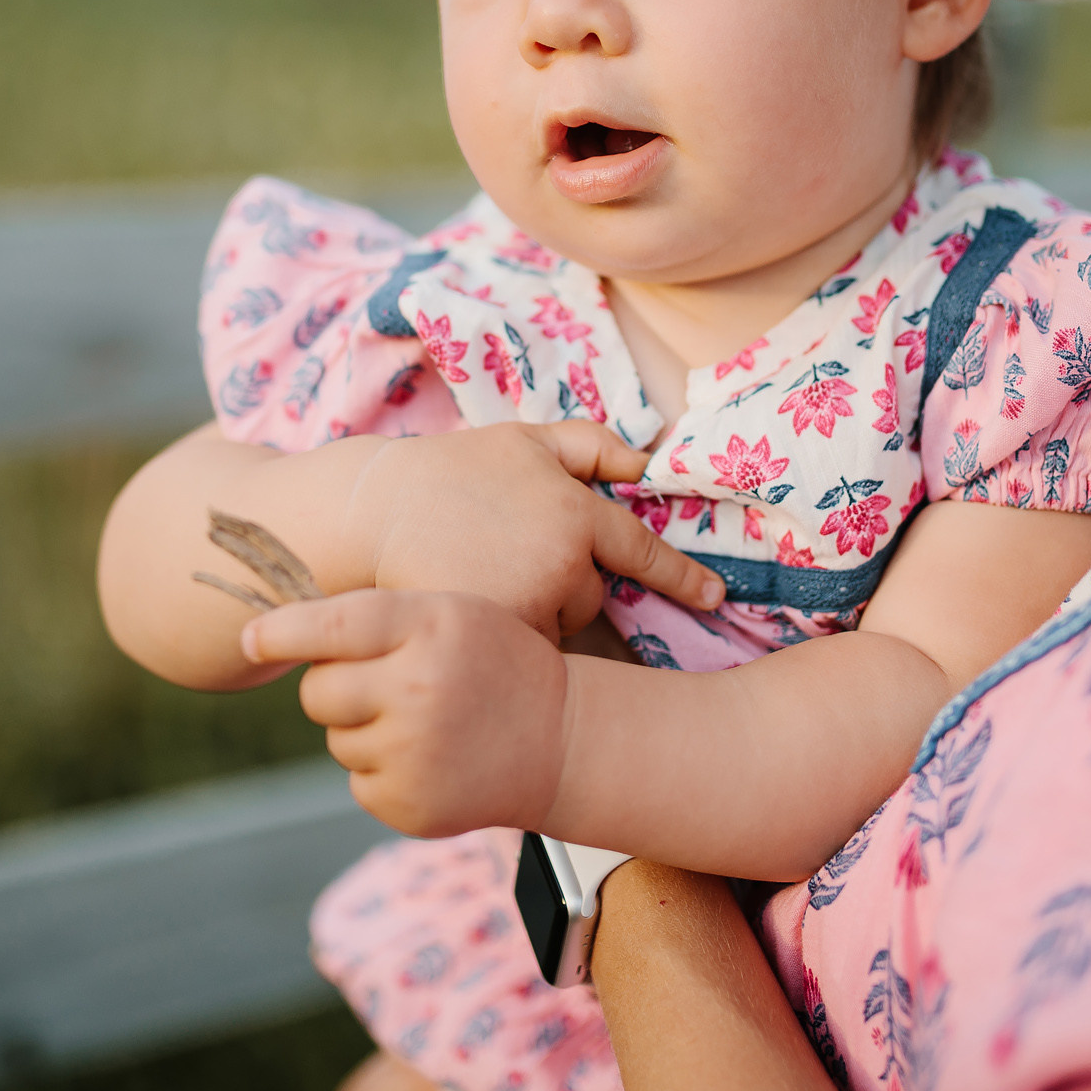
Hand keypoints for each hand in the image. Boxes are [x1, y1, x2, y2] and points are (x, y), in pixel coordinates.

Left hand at [245, 590, 566, 838]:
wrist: (562, 742)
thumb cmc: (494, 662)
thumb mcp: (449, 614)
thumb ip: (374, 618)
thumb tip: (269, 636)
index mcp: (427, 627)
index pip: (329, 628)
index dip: (280, 633)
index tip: (250, 641)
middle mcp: (416, 689)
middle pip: (317, 692)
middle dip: (336, 687)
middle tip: (389, 684)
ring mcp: (412, 754)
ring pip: (337, 739)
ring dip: (365, 731)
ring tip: (427, 724)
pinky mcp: (408, 805)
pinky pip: (358, 782)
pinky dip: (384, 773)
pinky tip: (432, 759)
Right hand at [347, 421, 722, 639]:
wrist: (375, 512)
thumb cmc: (450, 472)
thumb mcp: (522, 439)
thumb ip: (590, 444)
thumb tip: (647, 459)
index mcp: (576, 513)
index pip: (641, 552)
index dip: (682, 576)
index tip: (716, 596)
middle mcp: (562, 562)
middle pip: (589, 596)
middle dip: (561, 582)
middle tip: (507, 555)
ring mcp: (530, 604)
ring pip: (555, 624)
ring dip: (534, 608)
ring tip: (485, 573)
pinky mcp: (499, 636)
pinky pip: (524, 651)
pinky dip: (508, 634)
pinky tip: (475, 601)